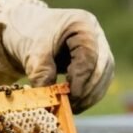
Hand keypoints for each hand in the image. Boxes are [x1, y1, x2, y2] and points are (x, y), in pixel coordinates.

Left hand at [0, 0, 114, 112]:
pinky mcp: (97, 61)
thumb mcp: (33, 52)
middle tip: (72, 106)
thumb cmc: (30, 36)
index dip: (82, 79)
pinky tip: (75, 104)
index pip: (89, 55)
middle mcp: (96, 34)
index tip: (71, 96)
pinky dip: (89, 94)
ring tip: (72, 108)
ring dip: (91, 95)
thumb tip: (50, 101)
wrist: (27, 31)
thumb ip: (42, 73)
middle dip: (88, 90)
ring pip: (104, 75)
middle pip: (102, 66)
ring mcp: (99, 47)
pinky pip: (99, 81)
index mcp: (82, 24)